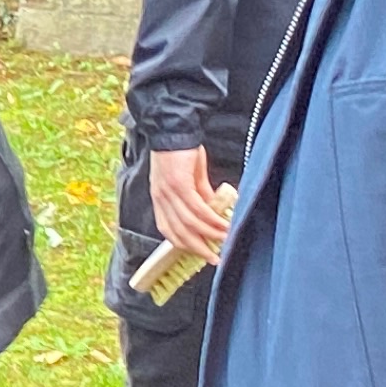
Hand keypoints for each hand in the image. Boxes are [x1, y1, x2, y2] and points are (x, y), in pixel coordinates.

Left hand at [148, 145, 232, 263]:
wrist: (175, 127)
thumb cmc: (183, 150)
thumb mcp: (190, 176)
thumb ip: (198, 193)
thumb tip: (211, 209)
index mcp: (160, 197)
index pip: (167, 229)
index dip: (182, 244)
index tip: (199, 254)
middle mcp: (161, 197)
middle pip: (178, 231)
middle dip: (197, 248)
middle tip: (214, 259)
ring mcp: (169, 191)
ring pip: (189, 222)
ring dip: (209, 235)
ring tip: (225, 241)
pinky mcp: (180, 183)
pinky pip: (197, 208)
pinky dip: (211, 219)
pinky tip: (223, 225)